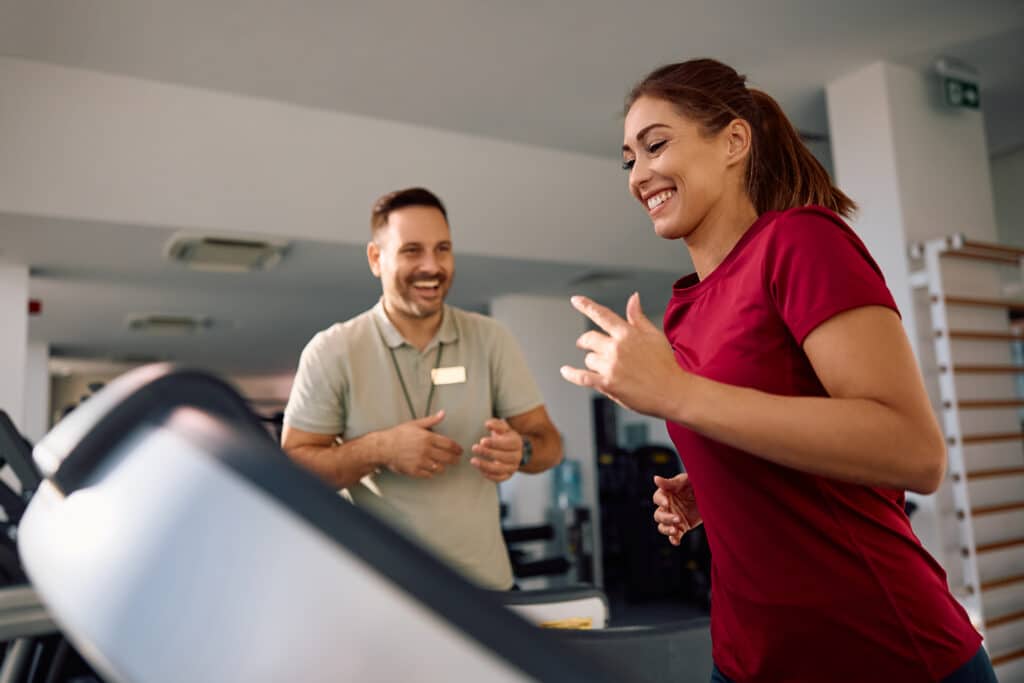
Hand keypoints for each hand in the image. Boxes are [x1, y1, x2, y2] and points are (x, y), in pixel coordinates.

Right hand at [382, 411, 461, 478]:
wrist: (383, 447)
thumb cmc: (399, 434)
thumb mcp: (415, 424)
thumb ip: (431, 420)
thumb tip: (443, 413)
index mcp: (428, 438)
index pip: (449, 444)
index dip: (457, 448)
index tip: (460, 451)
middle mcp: (426, 450)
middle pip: (447, 457)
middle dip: (454, 459)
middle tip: (456, 459)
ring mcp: (420, 462)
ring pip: (439, 467)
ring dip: (443, 466)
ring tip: (443, 464)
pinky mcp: (414, 471)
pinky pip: (429, 475)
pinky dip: (432, 473)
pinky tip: (432, 469)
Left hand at [471, 418, 522, 482]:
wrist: (511, 449)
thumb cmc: (504, 436)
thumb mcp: (502, 427)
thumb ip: (496, 424)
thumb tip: (488, 424)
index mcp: (517, 442)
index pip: (508, 444)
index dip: (495, 443)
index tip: (482, 440)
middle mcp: (517, 456)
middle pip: (505, 457)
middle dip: (488, 453)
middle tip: (474, 448)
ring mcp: (513, 467)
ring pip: (501, 469)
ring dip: (486, 466)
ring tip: (473, 460)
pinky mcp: (508, 475)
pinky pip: (500, 478)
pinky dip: (490, 476)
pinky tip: (480, 470)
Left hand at [560, 293, 687, 418]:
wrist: (673, 391)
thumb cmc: (666, 364)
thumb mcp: (654, 335)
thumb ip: (638, 317)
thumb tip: (633, 297)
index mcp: (628, 334)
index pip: (603, 315)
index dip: (587, 306)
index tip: (575, 300)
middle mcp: (617, 347)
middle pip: (589, 339)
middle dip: (585, 342)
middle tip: (583, 344)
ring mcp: (611, 366)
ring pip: (589, 359)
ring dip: (593, 362)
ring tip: (607, 369)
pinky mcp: (608, 384)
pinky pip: (582, 377)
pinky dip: (571, 374)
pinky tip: (565, 371)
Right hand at [653, 473, 701, 545]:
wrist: (711, 495)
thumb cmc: (696, 483)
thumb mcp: (685, 481)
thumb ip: (671, 482)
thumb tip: (655, 479)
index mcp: (666, 494)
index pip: (657, 498)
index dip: (660, 501)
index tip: (667, 503)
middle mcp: (668, 507)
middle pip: (659, 515)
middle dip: (666, 518)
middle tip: (677, 518)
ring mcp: (674, 518)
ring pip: (663, 526)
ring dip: (667, 529)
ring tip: (675, 530)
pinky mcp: (682, 527)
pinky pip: (674, 535)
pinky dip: (673, 539)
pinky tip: (676, 542)